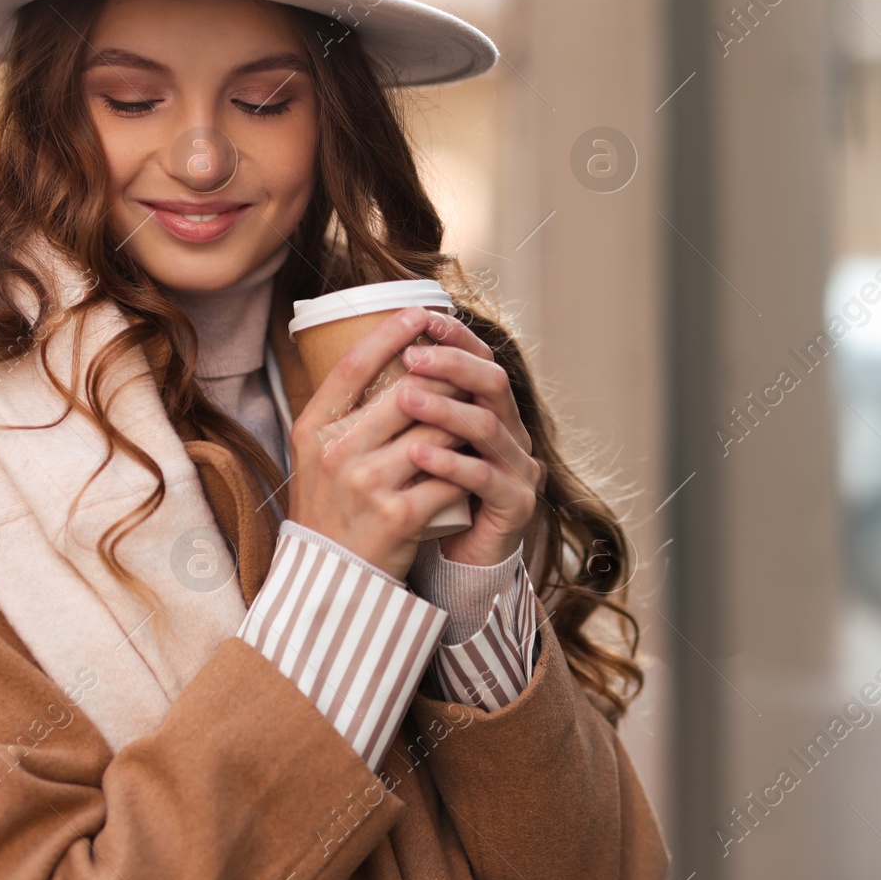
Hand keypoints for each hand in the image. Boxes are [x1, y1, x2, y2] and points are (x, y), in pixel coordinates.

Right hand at [286, 305, 475, 580]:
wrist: (330, 580)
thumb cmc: (329, 511)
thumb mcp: (316, 456)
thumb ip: (343, 413)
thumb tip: (382, 357)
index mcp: (313, 430)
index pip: (354, 366)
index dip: (390, 333)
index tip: (419, 313)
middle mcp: (337, 452)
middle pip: (406, 392)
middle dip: (444, 378)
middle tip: (467, 368)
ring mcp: (367, 483)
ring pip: (435, 429)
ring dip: (462, 420)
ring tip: (478, 412)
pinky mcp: (399, 514)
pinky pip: (447, 474)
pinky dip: (465, 466)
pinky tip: (477, 461)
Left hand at [396, 310, 542, 567]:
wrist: (452, 562)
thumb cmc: (427, 498)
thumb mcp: (414, 445)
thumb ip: (406, 408)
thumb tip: (362, 354)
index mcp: (490, 410)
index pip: (481, 359)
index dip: (456, 337)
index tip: (421, 317)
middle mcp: (512, 433)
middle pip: (493, 383)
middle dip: (452, 365)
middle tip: (412, 356)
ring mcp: (518, 468)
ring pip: (489, 426)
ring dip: (445, 409)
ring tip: (406, 398)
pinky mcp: (516, 504)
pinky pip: (485, 477)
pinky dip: (451, 463)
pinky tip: (419, 455)